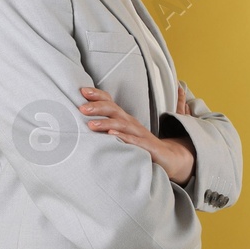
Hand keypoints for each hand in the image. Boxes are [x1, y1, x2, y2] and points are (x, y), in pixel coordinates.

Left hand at [78, 86, 194, 184]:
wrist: (168, 157)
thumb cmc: (140, 144)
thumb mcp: (123, 133)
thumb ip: (107, 126)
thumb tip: (84, 121)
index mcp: (124, 118)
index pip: (110, 102)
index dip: (98, 95)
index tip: (82, 91)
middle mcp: (131, 123)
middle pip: (114, 110)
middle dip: (98, 107)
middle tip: (82, 108)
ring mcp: (139, 133)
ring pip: (122, 124)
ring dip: (106, 123)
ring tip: (91, 125)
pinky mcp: (147, 146)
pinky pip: (134, 141)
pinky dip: (123, 137)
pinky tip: (112, 136)